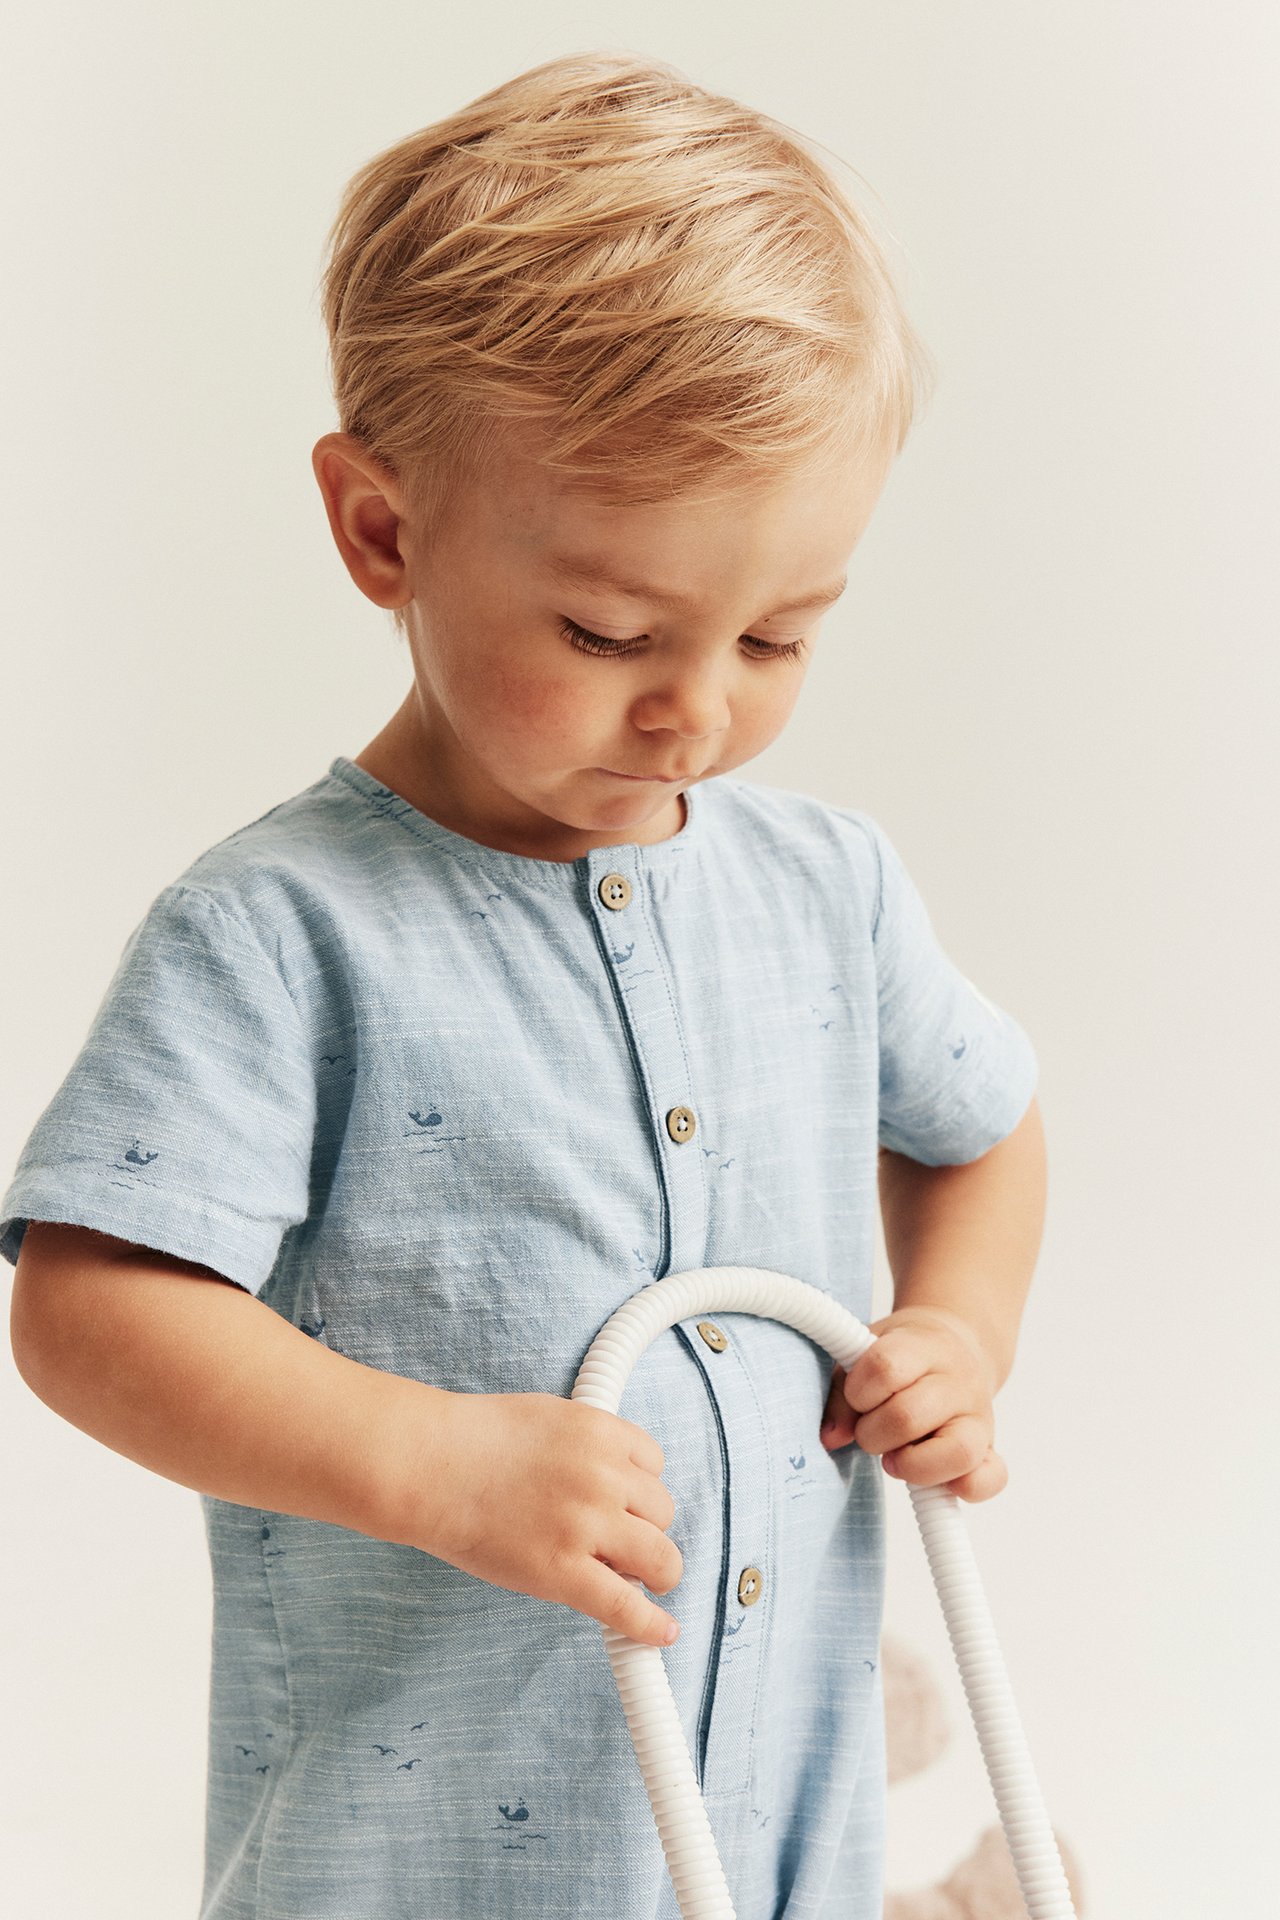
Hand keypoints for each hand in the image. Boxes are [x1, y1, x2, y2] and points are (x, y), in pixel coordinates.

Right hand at [392, 1388, 685, 1646]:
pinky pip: (625, 1606)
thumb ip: (586, 1445)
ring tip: (639, 1580)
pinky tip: (662, 1632)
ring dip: (655, 1570)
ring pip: (659, 1556)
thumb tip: (614, 1475)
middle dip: (643, 1526)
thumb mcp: (549, 1417)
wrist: (430, 1466)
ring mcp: (586, 1525)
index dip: (639, 1487)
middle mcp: (604, 1476)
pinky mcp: (564, 1572)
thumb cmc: (474, 1439)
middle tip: (617, 1541)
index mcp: (600, 1432)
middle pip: (661, 1511)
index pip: (654, 1463)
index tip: (626, 1503)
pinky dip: (650, 1624)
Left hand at [818, 1305, 1007, 1501]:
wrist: (957, 1343)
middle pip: (909, 1416)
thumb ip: (841, 1394)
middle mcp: (956, 1381)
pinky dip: (963, 1488)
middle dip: (874, 1435)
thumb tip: (832, 1439)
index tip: (856, 1397)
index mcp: (921, 1346)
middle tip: (870, 1432)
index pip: (885, 1368)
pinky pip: (990, 1478)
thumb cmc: (902, 1356)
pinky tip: (936, 1481)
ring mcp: (978, 1415)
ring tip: (896, 1458)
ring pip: (957, 1451)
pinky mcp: (989, 1448)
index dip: (858, 1392)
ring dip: (912, 1465)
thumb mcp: (864, 1353)